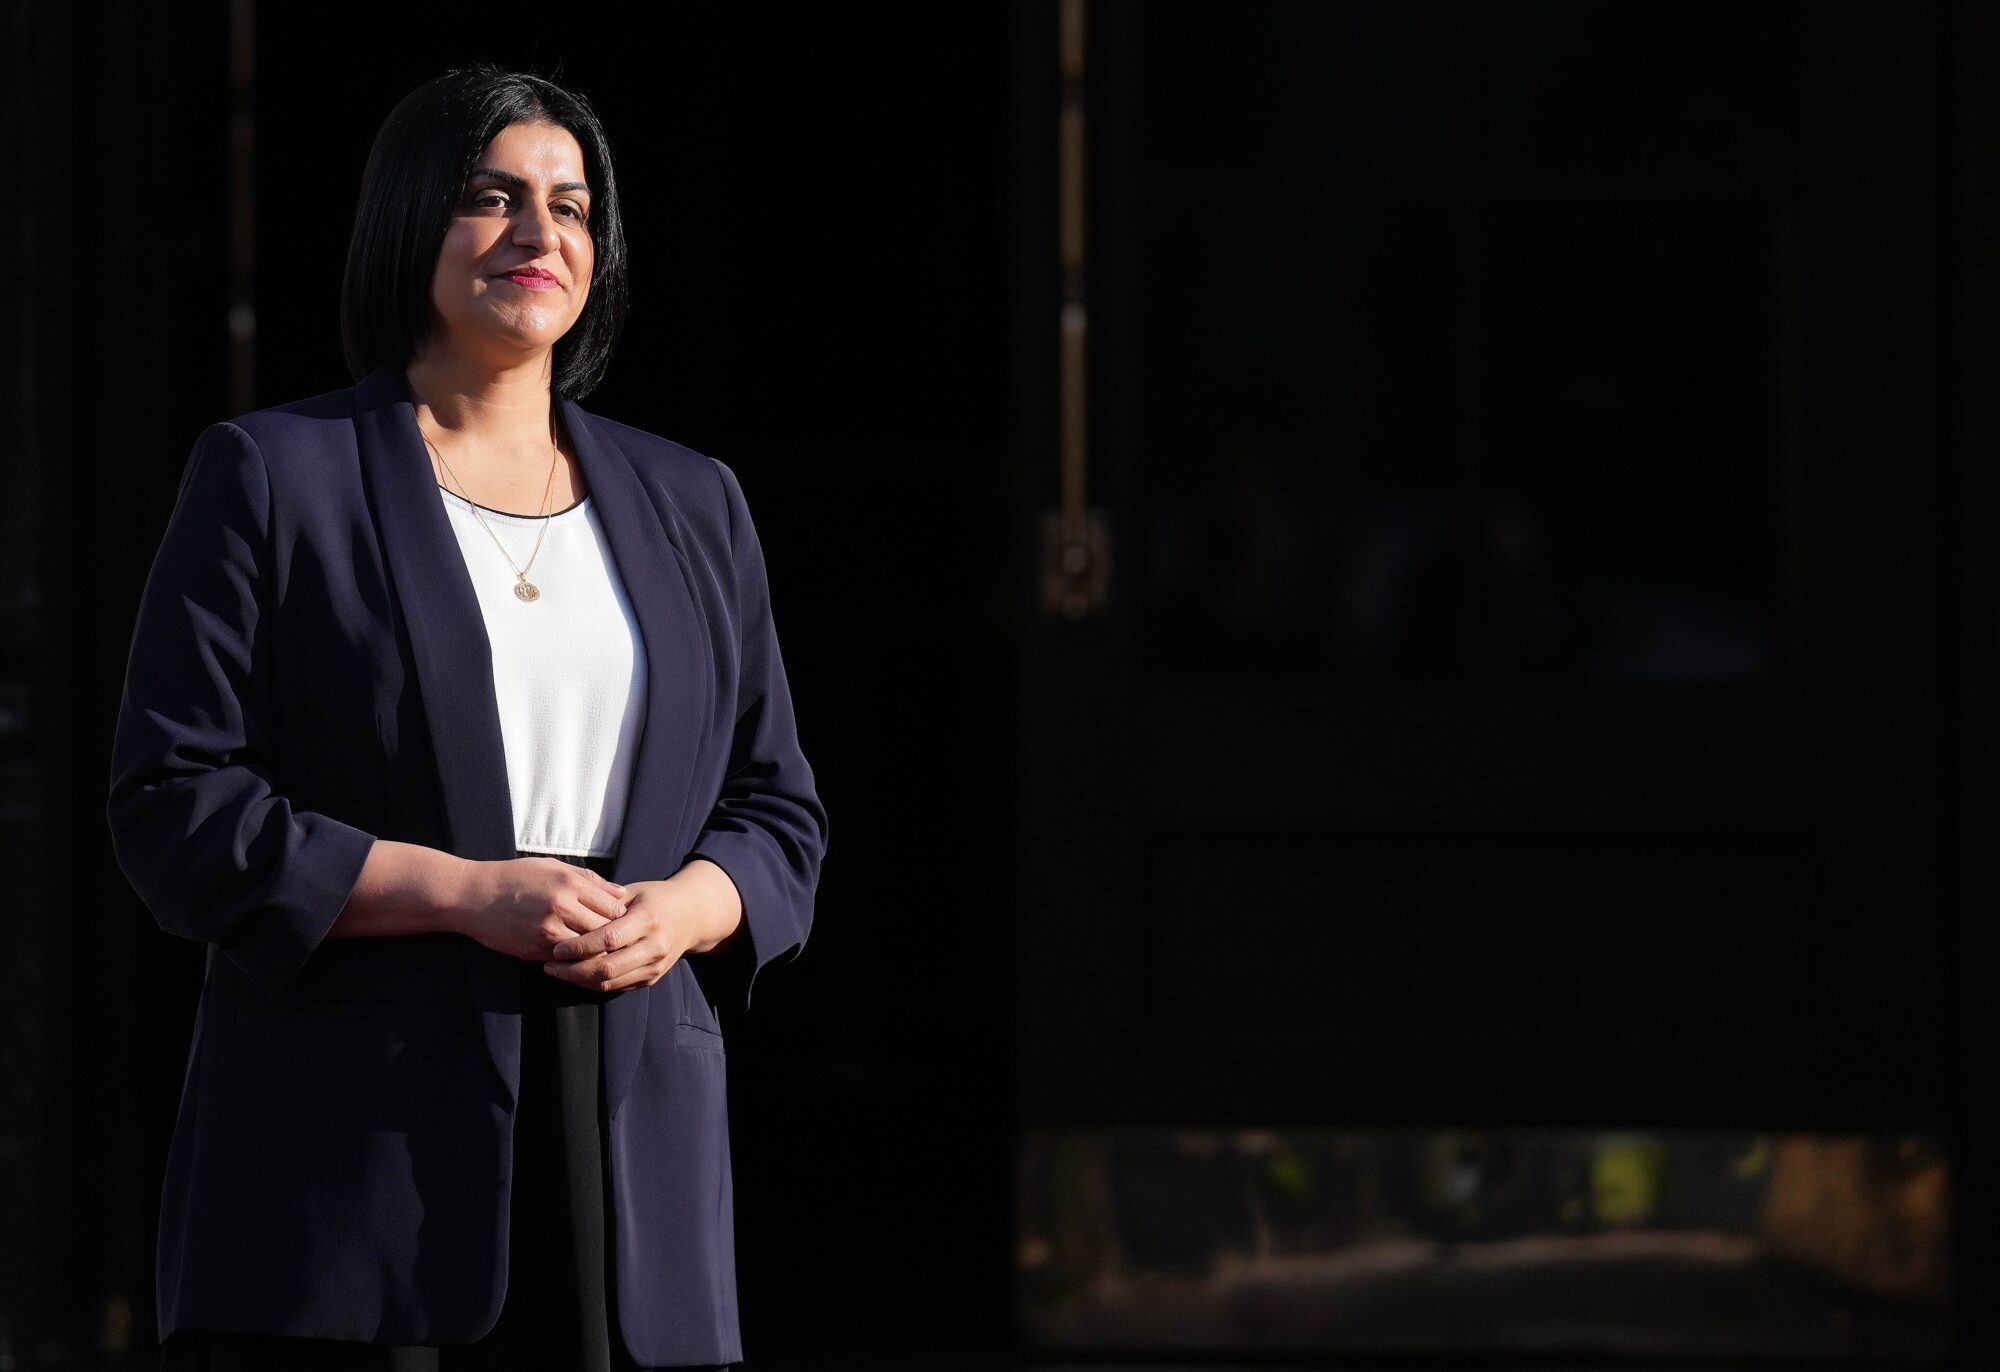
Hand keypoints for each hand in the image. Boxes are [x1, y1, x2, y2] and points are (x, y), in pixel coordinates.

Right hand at [453, 856, 630, 961]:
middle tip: (622, 943)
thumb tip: (620, 894)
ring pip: (589, 950)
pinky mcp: (535, 949)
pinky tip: (579, 958)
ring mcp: (548, 930)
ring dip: (597, 953)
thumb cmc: (515, 877)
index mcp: (569, 883)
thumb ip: (589, 880)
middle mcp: (562, 906)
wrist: (473, 896)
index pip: (614, 908)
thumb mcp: (552, 867)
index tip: (625, 922)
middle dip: (615, 938)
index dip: (623, 918)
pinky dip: (575, 961)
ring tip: (603, 952)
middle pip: (606, 931)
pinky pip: (566, 961)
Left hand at [543, 859, 742, 992]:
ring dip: (579, 980)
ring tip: (557, 970)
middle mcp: (655, 946)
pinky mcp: (652, 978)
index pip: (609, 939)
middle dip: (573, 970)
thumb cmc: (655, 898)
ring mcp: (655, 966)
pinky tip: (576, 974)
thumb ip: (604, 902)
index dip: (580, 946)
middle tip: (550, 964)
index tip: (556, 947)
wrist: (692, 915)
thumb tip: (569, 910)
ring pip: (610, 983)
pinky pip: (617, 987)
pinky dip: (593, 983)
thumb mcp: (634, 891)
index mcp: (649, 919)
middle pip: (607, 968)